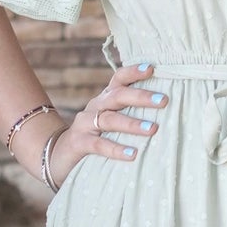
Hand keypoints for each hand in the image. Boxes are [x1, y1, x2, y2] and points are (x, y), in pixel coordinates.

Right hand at [20, 63, 168, 187]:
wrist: (58, 157)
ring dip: (132, 123)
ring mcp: (85, 124)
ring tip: (153, 129)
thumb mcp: (113, 123)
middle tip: (163, 100)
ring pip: (109, 119)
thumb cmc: (97, 138)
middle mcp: (95, 107)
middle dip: (140, 97)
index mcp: (105, 99)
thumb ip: (132, 115)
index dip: (133, 72)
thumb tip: (168, 112)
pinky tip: (133, 154)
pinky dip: (116, 149)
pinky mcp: (78, 143)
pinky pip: (98, 144)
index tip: (152, 69)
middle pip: (117, 96)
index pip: (119, 79)